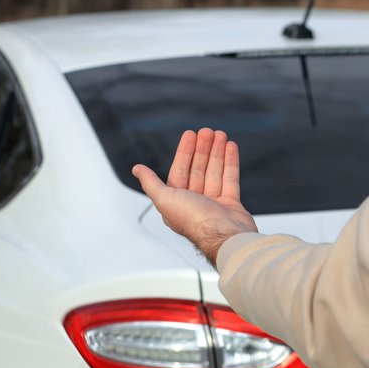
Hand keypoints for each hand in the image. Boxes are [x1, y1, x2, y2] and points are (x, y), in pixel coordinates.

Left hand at [132, 127, 257, 266]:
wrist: (224, 236)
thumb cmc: (194, 221)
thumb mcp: (164, 199)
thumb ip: (151, 183)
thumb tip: (136, 169)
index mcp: (177, 202)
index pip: (179, 171)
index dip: (184, 152)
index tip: (191, 135)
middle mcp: (194, 202)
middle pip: (198, 169)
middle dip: (202, 149)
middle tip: (207, 131)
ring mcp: (214, 203)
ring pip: (214, 171)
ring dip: (217, 152)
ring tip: (220, 134)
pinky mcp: (231, 204)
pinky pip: (230, 178)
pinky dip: (230, 162)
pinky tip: (230, 147)